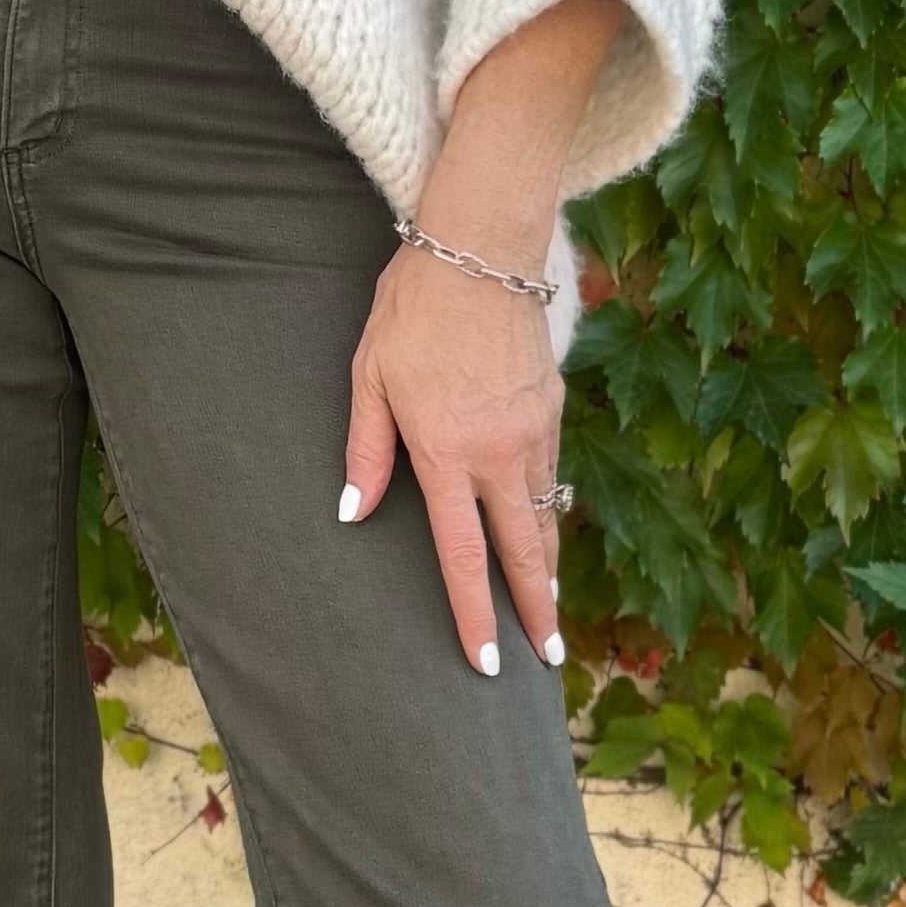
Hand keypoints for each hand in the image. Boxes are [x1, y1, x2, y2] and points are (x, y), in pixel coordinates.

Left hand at [342, 225, 564, 679]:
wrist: (481, 245)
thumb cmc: (411, 309)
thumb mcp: (368, 377)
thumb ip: (366, 450)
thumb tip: (354, 512)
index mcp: (446, 453)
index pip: (464, 556)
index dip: (475, 615)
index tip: (489, 661)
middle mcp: (499, 452)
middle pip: (522, 552)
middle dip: (537, 610)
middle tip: (550, 657)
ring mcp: (532, 429)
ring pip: (545, 515)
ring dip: (546, 567)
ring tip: (548, 609)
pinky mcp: (552, 404)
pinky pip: (551, 474)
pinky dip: (549, 512)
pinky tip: (544, 532)